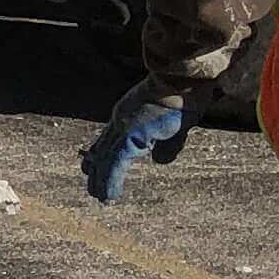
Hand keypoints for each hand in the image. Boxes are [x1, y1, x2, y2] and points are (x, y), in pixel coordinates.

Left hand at [80, 80, 190, 203]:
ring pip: (105, 159)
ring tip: (99, 196)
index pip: (109, 139)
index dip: (102, 155)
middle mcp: (120, 121)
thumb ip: (168, 145)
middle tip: (93, 188)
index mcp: (128, 115)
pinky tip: (108, 195)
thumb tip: (159, 161)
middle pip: (103, 150)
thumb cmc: (185, 99)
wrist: (182, 82)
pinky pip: (115, 164)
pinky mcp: (129, 136)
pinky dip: (110, 180)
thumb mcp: (176, 127)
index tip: (95, 168)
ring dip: (101, 180)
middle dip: (98, 170)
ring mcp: (123, 127)